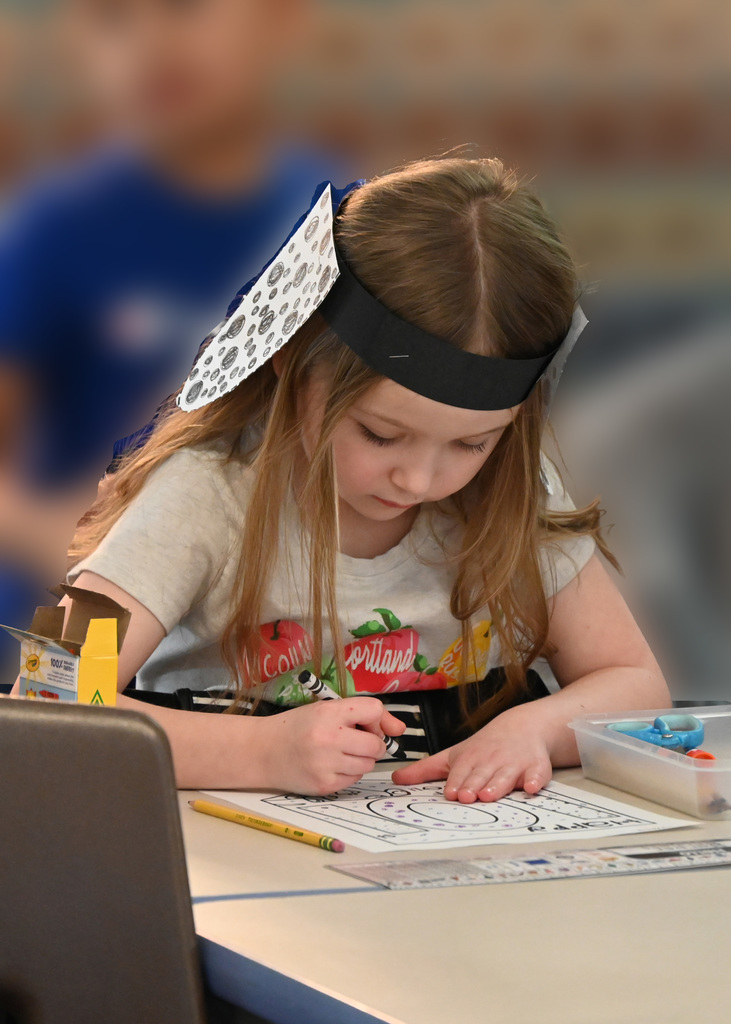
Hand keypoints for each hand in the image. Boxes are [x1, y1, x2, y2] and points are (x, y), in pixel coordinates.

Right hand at [262, 697, 405, 795]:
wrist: (261, 751)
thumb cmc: (295, 728)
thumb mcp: (325, 710)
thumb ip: (362, 715)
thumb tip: (399, 730)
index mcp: (328, 713)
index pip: (374, 709)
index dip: (376, 719)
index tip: (366, 724)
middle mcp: (328, 738)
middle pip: (376, 744)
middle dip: (372, 743)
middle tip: (354, 741)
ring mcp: (326, 764)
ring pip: (368, 764)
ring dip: (361, 759)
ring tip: (340, 753)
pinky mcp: (324, 785)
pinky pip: (354, 780)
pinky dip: (349, 773)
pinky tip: (331, 765)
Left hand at [392, 706, 552, 802]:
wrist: (522, 727)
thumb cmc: (483, 747)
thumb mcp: (453, 755)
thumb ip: (425, 769)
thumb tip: (395, 780)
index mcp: (471, 758)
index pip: (461, 772)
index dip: (457, 782)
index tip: (451, 792)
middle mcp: (492, 760)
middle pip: (482, 775)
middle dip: (475, 785)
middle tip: (468, 796)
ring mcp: (515, 763)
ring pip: (506, 776)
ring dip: (498, 784)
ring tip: (490, 795)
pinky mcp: (536, 767)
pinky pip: (537, 774)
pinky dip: (535, 780)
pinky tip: (530, 787)